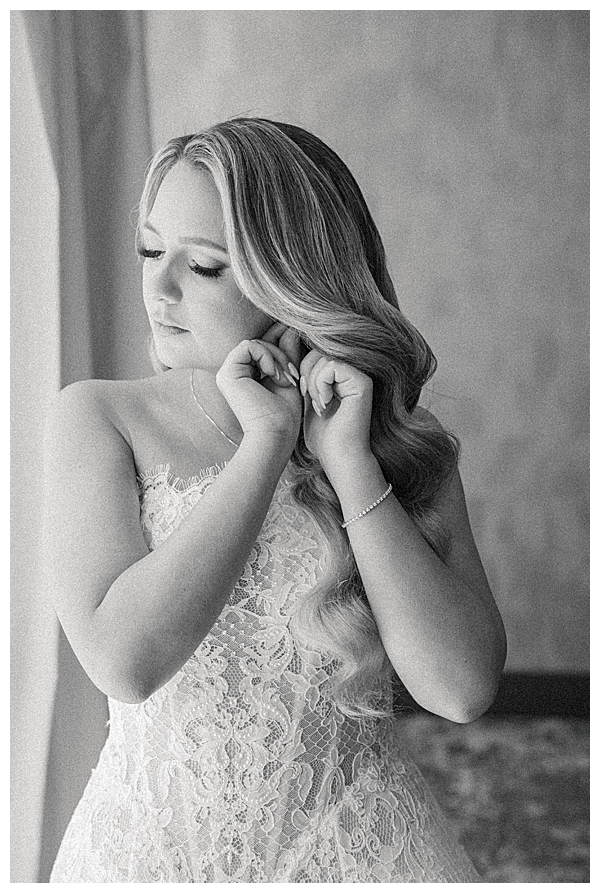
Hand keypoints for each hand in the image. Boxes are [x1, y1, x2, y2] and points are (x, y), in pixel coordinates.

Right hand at [216, 323, 302, 448]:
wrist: (275, 434)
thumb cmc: (284, 414)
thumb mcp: (289, 377)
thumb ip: (287, 353)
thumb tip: (289, 328)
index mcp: (245, 375)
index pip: (263, 347)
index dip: (281, 346)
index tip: (296, 362)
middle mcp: (233, 373)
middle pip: (260, 343)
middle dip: (281, 354)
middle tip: (291, 375)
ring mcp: (227, 373)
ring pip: (255, 342)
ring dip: (276, 357)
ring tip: (284, 379)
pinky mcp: (227, 373)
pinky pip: (248, 345)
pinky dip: (266, 356)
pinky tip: (273, 375)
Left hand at [300, 349, 373, 474]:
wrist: (339, 457)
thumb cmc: (323, 436)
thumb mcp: (308, 400)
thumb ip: (306, 376)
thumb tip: (290, 349)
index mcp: (342, 375)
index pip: (314, 353)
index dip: (301, 369)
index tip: (302, 392)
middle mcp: (353, 371)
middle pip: (318, 351)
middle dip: (305, 374)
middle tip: (308, 397)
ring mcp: (360, 375)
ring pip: (324, 358)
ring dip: (313, 382)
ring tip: (319, 405)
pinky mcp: (363, 382)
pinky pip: (332, 366)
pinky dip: (321, 385)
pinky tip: (326, 404)